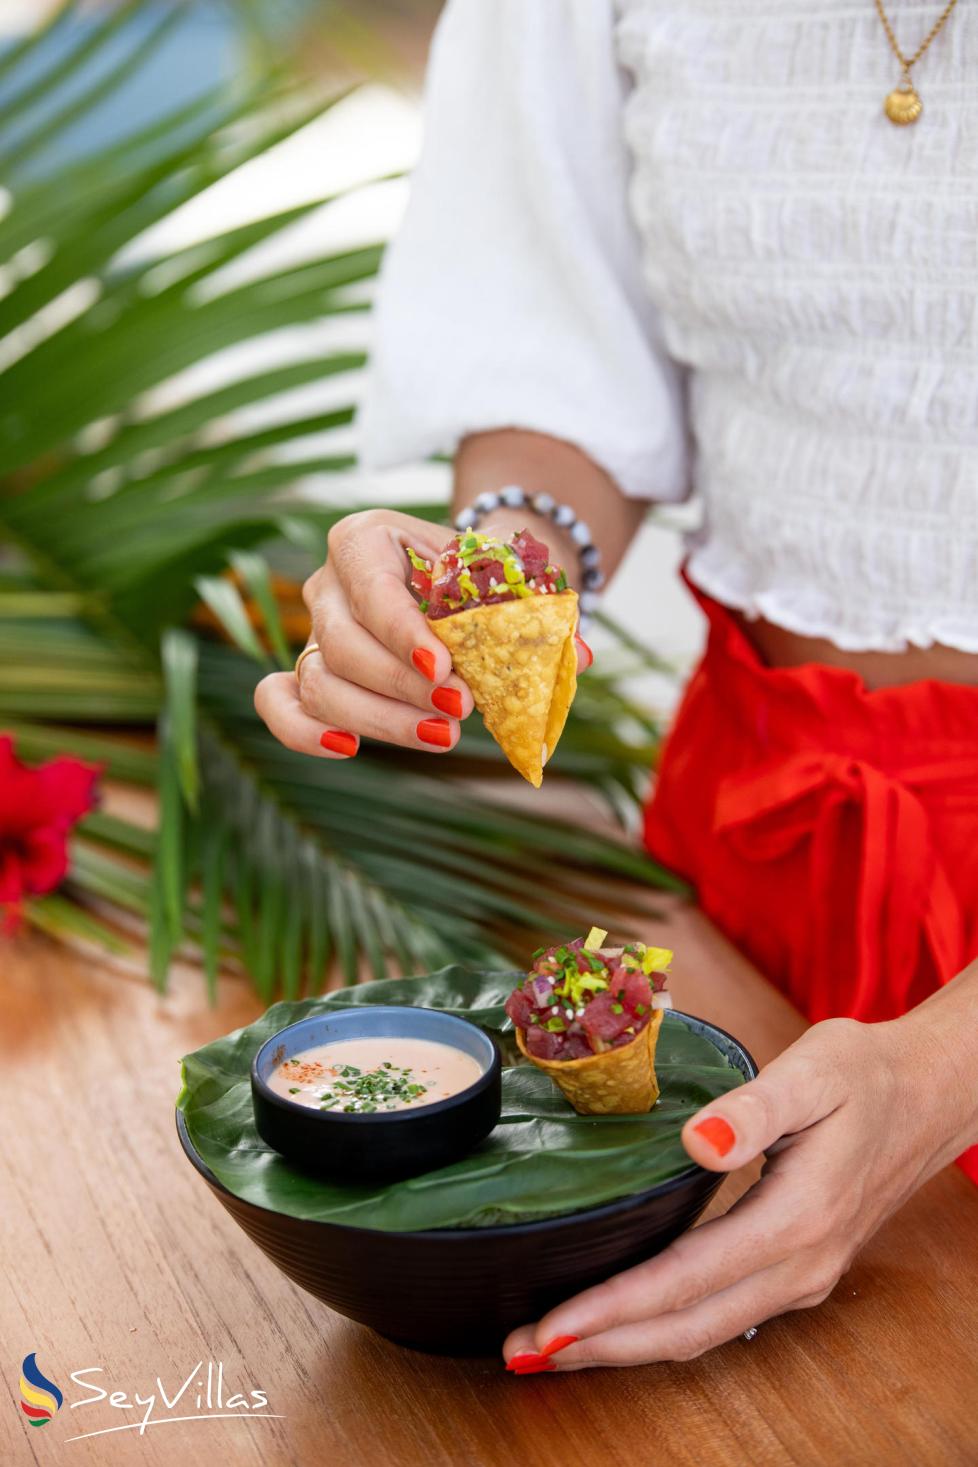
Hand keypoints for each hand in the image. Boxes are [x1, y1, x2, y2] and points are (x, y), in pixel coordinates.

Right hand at [255, 507, 591, 759]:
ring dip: (379, 719)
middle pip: (341, 644)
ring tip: (443, 736)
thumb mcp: (513, 580)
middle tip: (461, 711)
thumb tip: (575, 657)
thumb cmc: (487, 577)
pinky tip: (348, 749)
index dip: (403, 634)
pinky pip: (281, 703)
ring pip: (320, 684)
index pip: (372, 588)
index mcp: (367, 538)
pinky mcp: (309, 675)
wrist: (469, 583)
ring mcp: (313, 632)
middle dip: (401, 686)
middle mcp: (328, 584)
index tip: (445, 670)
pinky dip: (302, 730)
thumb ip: (538, 612)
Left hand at [503, 1014, 968, 1372]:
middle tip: (522, 1352)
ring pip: (701, 1331)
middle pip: (686, 1328)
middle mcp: (799, 1265)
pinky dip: (661, 1328)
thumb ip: (755, 1107)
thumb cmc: (866, 1074)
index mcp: (797, 1219)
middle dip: (601, 1346)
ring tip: (554, 1347)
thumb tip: (697, 1140)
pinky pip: (718, 1316)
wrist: (927, 1094)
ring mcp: (801, 1276)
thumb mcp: (817, 1070)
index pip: (686, 1280)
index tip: (551, 1325)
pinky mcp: (795, 1271)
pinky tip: (621, 1321)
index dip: (613, 1308)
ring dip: (626, 1345)